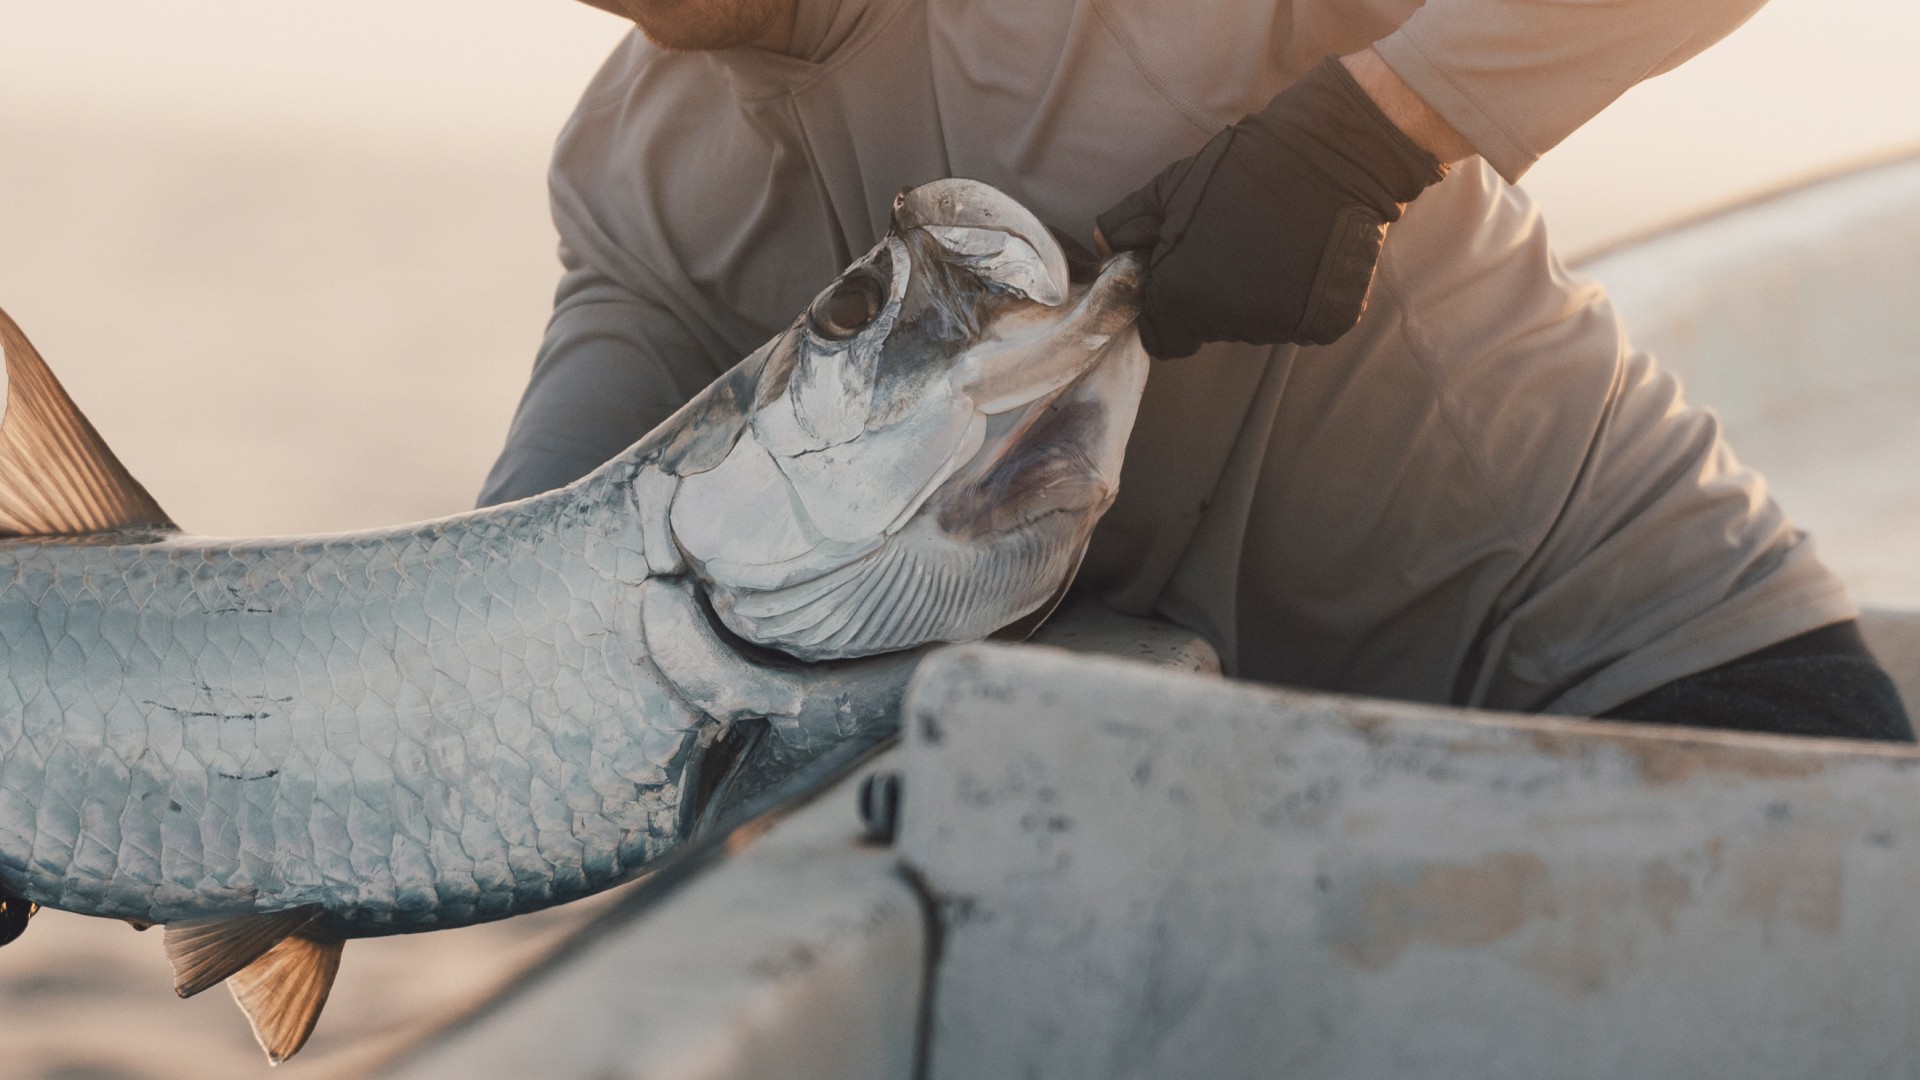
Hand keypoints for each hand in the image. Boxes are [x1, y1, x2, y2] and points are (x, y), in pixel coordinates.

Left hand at [1095, 54, 1449, 358]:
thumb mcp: (1170, 187)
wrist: (1329, 152)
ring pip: (1251, 325)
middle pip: (1209, 330)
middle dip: (1208, 298)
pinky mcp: (1323, 325)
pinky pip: (1294, 321)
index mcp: (1184, 297)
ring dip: (1251, 297)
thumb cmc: (1241, 167)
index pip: (1161, 339)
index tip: (1176, 280)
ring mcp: (1280, 326)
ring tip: (1265, 245)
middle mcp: (1231, 323)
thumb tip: (1100, 247)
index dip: (1164, 313)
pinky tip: (1297, 256)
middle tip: (1225, 248)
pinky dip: (1292, 297)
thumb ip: (1127, 225)